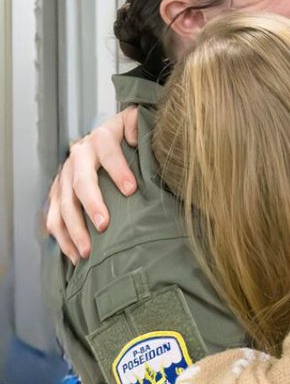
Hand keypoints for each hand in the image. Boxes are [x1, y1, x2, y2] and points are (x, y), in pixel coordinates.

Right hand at [46, 107, 139, 262]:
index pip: (106, 148)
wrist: (111, 139)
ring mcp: (66, 174)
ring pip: (63, 202)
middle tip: (103, 225)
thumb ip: (141, 127)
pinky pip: (54, 217)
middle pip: (79, 179)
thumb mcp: (140, 127)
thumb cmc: (134, 140)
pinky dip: (62, 238)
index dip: (117, 167)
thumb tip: (136, 135)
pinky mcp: (59, 192)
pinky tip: (75, 257)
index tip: (131, 190)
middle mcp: (80, 154)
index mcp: (102, 137)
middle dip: (91, 203)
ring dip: (73, 228)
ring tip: (87, 252)